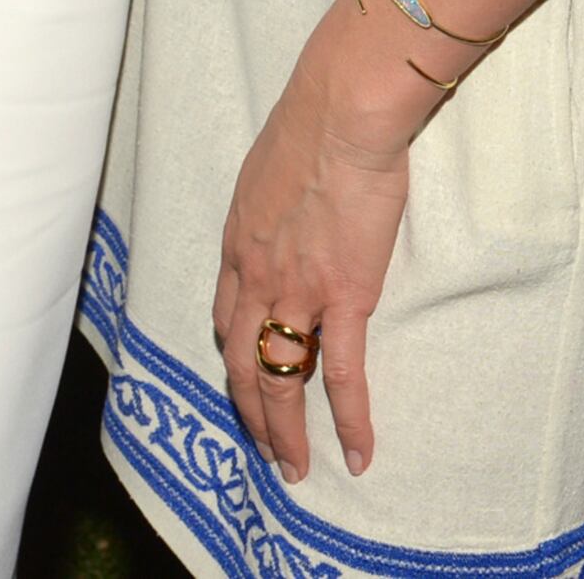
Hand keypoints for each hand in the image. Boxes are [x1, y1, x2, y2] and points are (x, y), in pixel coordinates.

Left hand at [211, 0, 429, 483]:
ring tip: (297, 469)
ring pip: (279, 381)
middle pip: (242, 363)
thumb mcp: (270, 166)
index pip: (226, 316)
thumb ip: (275, 200)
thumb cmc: (314, 123)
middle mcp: (255, 276)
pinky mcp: (343, 298)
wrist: (341, 113)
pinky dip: (348, 421)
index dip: (236, 353)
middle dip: (251, 414)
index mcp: (238, 242)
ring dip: (285, 433)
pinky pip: (342, 376)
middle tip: (268, 451)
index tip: (248, 378)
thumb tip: (291, 203)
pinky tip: (357, 454)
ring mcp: (296, 292)